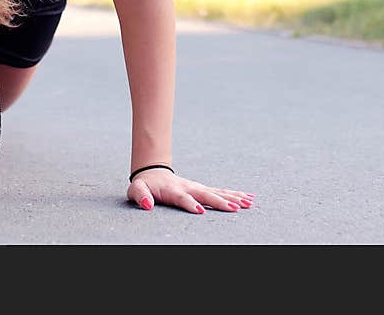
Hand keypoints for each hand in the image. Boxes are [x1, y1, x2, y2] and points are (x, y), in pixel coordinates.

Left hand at [127, 168, 255, 213]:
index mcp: (173, 190)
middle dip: (220, 202)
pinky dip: (234, 195)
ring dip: (232, 198)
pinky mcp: (202, 189)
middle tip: (234, 209)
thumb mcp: (136, 190)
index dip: (190, 204)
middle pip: (205, 195)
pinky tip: (248, 199)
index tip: (200, 211)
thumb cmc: (145, 185)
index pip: (182, 198)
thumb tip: (147, 205)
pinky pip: (220, 192)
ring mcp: (197, 188)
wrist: (152, 173)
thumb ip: (140, 196)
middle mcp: (188, 188)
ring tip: (247, 204)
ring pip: (217, 193)